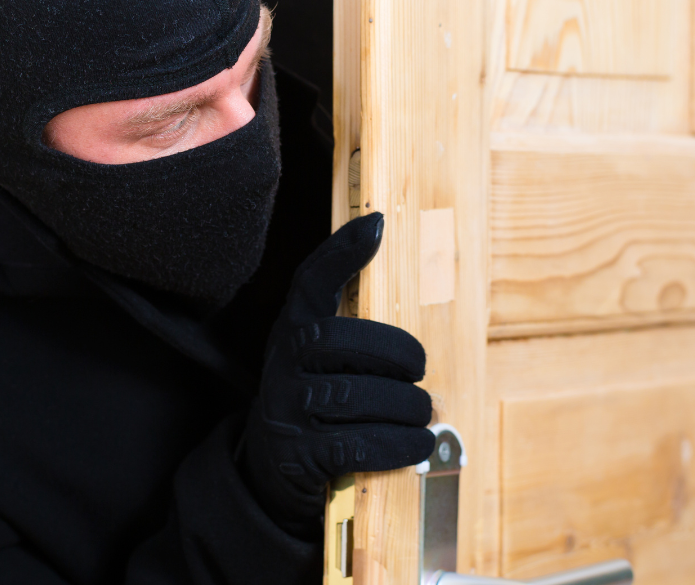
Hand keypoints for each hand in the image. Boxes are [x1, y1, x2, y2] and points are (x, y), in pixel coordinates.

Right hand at [239, 213, 434, 535]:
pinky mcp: (299, 457)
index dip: (341, 251)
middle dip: (395, 353)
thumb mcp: (322, 358)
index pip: (311, 282)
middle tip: (420, 370)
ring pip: (356, 398)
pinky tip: (416, 444)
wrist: (271, 471)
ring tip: (422, 414)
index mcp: (293, 332)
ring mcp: (287, 410)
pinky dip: (398, 445)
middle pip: (338, 341)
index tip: (376, 224)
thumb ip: (353, 327)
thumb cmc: (316, 401)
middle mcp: (282, 365)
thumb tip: (402, 274)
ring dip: (405, 407)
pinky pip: (358, 445)